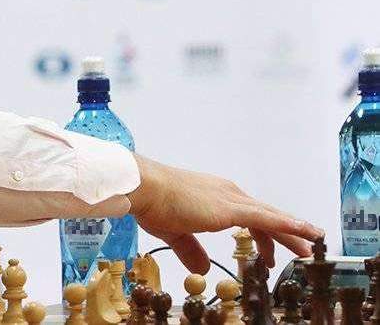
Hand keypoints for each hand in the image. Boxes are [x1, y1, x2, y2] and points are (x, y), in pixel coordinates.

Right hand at [127, 154, 323, 273]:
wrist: (146, 187)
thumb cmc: (153, 202)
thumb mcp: (174, 231)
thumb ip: (190, 249)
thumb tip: (202, 267)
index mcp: (215, 196)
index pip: (248, 215)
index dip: (263, 233)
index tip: (269, 250)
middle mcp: (227, 193)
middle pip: (265, 215)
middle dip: (285, 233)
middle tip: (301, 248)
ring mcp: (231, 199)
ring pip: (271, 217)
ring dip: (292, 232)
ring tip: (309, 245)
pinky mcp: (231, 209)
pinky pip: (267, 219)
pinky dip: (288, 225)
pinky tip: (304, 232)